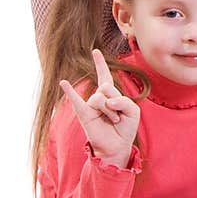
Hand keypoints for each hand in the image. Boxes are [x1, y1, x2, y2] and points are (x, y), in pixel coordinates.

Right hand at [60, 49, 140, 168]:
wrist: (118, 146)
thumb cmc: (125, 128)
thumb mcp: (133, 111)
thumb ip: (124, 101)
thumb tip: (106, 101)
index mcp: (110, 94)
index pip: (104, 75)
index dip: (100, 63)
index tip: (95, 51)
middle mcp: (98, 97)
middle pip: (107, 87)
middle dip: (117, 101)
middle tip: (118, 116)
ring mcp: (90, 105)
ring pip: (101, 99)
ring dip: (112, 112)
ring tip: (113, 121)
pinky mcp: (84, 115)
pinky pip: (76, 101)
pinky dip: (70, 91)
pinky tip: (63, 82)